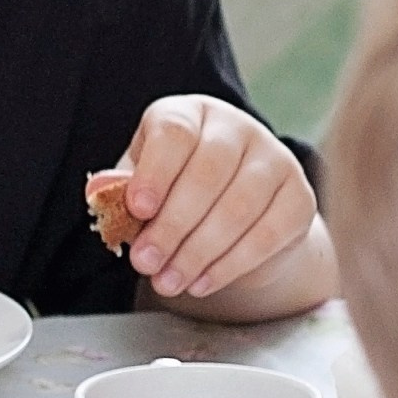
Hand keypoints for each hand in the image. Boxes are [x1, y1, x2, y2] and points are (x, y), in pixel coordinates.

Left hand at [106, 96, 331, 314]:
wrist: (241, 216)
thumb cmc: (178, 192)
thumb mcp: (144, 184)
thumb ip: (121, 188)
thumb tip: (98, 191)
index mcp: (191, 115)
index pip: (175, 134)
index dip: (155, 172)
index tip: (137, 208)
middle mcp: (238, 128)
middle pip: (207, 174)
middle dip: (172, 226)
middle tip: (145, 263)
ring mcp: (275, 160)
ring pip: (238, 208)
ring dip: (198, 253)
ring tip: (168, 282)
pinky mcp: (299, 197)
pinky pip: (267, 234)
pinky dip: (230, 265)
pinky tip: (202, 282)